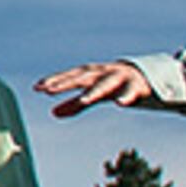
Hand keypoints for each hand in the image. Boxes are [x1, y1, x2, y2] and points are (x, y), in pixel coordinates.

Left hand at [37, 62, 155, 116]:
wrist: (148, 76)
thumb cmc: (115, 85)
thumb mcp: (94, 94)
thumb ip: (74, 104)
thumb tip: (53, 113)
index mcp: (91, 74)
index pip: (69, 76)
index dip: (54, 81)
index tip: (37, 87)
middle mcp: (103, 72)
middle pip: (82, 77)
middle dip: (65, 83)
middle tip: (49, 90)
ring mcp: (120, 78)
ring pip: (105, 84)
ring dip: (94, 91)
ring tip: (83, 101)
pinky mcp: (137, 86)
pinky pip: (131, 92)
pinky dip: (126, 97)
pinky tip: (120, 104)